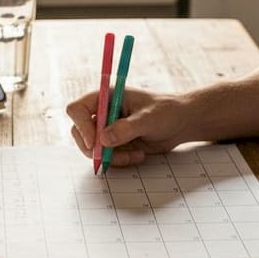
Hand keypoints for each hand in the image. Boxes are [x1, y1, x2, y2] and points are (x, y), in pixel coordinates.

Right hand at [65, 87, 189, 166]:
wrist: (181, 123)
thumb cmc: (166, 111)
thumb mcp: (148, 118)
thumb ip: (126, 128)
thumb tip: (103, 139)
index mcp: (105, 97)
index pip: (77, 109)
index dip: (80, 125)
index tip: (94, 142)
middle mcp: (102, 112)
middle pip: (79, 132)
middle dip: (94, 147)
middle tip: (110, 155)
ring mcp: (107, 129)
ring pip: (92, 149)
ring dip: (110, 156)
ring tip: (134, 155)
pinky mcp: (115, 144)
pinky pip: (106, 157)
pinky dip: (119, 161)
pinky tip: (138, 155)